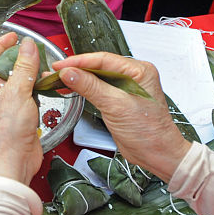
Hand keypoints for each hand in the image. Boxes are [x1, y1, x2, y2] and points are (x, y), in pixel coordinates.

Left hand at [0, 34, 44, 184]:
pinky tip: (48, 86)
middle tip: (37, 50)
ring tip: (45, 68)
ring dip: (33, 72)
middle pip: (8, 66)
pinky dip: (40, 88)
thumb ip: (24, 67)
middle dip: (22, 56)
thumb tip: (28, 45)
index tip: (14, 35)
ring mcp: (10, 103)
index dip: (1, 43)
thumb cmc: (6, 131)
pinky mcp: (23, 113)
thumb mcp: (17, 93)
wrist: (13, 160)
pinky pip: (31, 94)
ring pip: (21, 80)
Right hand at [53, 53, 191, 181]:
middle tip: (55, 73)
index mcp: (139, 71)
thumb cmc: (150, 133)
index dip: (78, 61)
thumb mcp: (116, 106)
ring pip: (96, 77)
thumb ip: (91, 87)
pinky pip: (98, 89)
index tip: (60, 65)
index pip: (103, 59)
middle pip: (98, 66)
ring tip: (58, 80)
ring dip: (77, 79)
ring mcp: (126, 88)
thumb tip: (70, 73)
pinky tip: (71, 89)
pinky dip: (83, 89)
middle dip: (75, 69)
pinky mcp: (119, 100)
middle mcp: (134, 76)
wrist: (158, 155)